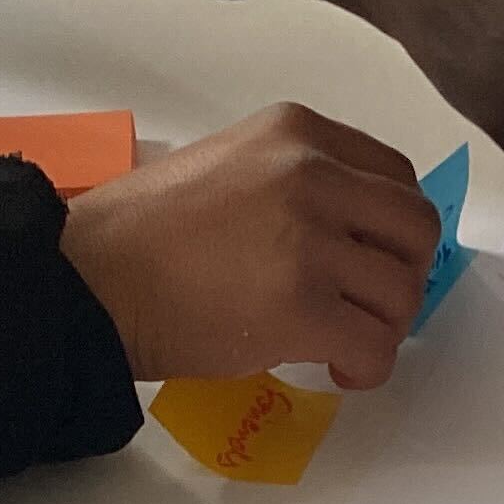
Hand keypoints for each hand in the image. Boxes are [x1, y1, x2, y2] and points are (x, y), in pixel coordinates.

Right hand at [62, 104, 443, 389]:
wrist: (88, 280)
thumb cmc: (139, 234)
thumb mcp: (228, 165)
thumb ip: (294, 182)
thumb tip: (351, 233)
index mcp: (296, 132)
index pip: (395, 174)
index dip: (395, 229)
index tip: (374, 259)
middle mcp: (312, 174)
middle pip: (415, 227)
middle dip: (405, 276)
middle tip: (370, 307)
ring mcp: (309, 240)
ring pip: (401, 291)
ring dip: (384, 328)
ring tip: (344, 344)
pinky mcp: (302, 307)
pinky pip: (375, 345)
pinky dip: (368, 367)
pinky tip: (337, 371)